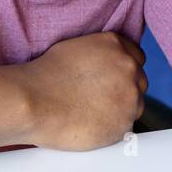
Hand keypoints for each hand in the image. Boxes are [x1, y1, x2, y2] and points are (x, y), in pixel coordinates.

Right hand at [17, 32, 147, 150]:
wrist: (33, 101)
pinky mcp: (125, 123)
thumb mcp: (76, 48)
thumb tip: (108, 66)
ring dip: (120, 109)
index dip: (122, 70)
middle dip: (123, 89)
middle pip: (139, 81)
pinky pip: (125, 126)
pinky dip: (112, 127)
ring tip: (91, 111)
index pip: (137, 57)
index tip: (111, 79)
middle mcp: (128, 67)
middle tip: (98, 98)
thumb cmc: (45, 76)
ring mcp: (130, 96)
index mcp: (115, 45)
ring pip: (135, 105)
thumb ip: (102, 54)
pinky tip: (91, 123)